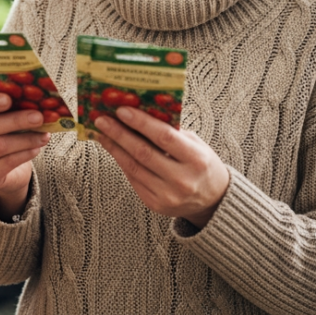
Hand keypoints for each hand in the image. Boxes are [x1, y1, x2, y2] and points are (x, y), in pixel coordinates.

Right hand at [0, 92, 49, 219]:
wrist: (3, 170)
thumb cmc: (4, 136)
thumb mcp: (3, 120)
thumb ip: (10, 110)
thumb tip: (32, 101)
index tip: (9, 98)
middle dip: (16, 121)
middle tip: (39, 117)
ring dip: (25, 140)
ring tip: (44, 135)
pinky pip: (5, 163)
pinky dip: (24, 155)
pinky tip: (36, 149)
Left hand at [95, 107, 229, 227]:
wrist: (213, 199)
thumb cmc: (202, 164)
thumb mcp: (195, 144)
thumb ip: (172, 131)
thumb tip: (140, 112)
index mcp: (196, 160)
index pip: (164, 137)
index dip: (141, 123)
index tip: (122, 110)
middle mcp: (182, 180)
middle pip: (143, 153)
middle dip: (119, 134)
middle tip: (102, 119)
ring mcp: (167, 195)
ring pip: (133, 167)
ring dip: (114, 148)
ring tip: (102, 132)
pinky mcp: (155, 204)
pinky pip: (133, 179)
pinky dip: (121, 162)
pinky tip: (113, 149)